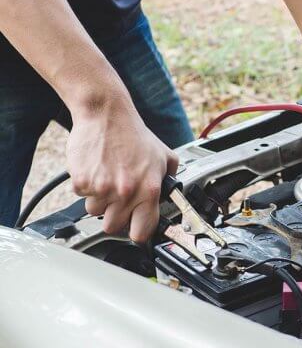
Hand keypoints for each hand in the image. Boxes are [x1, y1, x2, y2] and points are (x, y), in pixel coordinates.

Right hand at [66, 91, 178, 242]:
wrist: (107, 115)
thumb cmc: (134, 135)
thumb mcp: (164, 156)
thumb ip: (171, 178)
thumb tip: (174, 195)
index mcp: (149, 190)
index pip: (141, 232)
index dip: (138, 232)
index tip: (135, 228)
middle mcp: (126, 193)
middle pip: (113, 227)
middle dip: (115, 216)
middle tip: (118, 199)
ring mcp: (102, 188)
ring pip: (95, 212)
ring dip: (100, 200)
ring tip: (108, 178)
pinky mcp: (82, 181)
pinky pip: (82, 196)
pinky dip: (87, 186)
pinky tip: (96, 169)